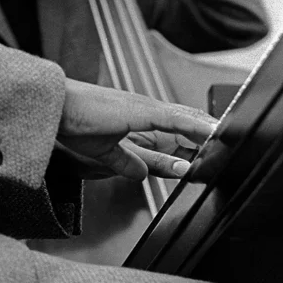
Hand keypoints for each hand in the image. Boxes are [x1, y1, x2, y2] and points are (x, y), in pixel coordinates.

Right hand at [58, 78, 216, 181]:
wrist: (54, 108)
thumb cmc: (71, 123)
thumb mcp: (104, 152)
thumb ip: (125, 162)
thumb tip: (141, 174)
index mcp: (136, 116)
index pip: (175, 128)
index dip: (195, 140)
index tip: (210, 153)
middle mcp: (144, 109)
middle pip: (187, 122)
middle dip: (208, 136)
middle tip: (226, 147)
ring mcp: (145, 108)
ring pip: (188, 119)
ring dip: (208, 132)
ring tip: (227, 141)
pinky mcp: (142, 111)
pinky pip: (177, 120)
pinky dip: (195, 128)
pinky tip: (210, 134)